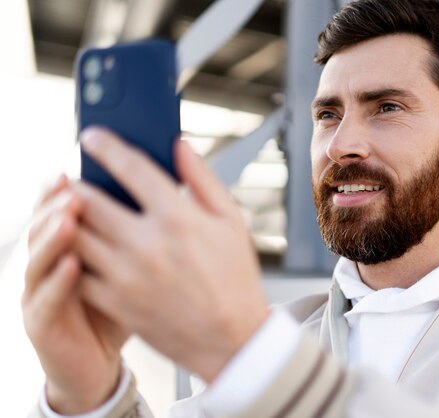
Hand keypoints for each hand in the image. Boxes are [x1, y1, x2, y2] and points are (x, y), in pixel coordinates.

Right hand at [22, 174, 127, 414]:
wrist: (103, 362)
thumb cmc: (124, 307)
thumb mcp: (134, 264)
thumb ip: (140, 228)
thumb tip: (160, 187)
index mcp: (71, 245)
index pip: (62, 206)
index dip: (71, 182)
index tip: (88, 154)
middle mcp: (49, 263)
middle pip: (45, 224)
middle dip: (58, 201)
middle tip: (74, 181)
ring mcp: (39, 292)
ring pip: (39, 257)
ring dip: (53, 235)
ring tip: (70, 214)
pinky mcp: (41, 324)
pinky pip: (46, 300)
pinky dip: (58, 281)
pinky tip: (74, 263)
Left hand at [75, 128, 269, 382]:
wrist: (231, 338)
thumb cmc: (234, 278)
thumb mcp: (232, 221)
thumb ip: (203, 178)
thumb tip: (180, 145)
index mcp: (179, 218)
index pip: (131, 167)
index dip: (106, 145)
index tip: (92, 136)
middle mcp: (147, 243)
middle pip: (88, 199)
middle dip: (75, 181)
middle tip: (76, 177)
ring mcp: (126, 275)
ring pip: (74, 234)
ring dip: (68, 217)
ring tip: (75, 211)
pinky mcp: (115, 302)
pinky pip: (76, 271)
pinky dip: (73, 256)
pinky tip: (83, 249)